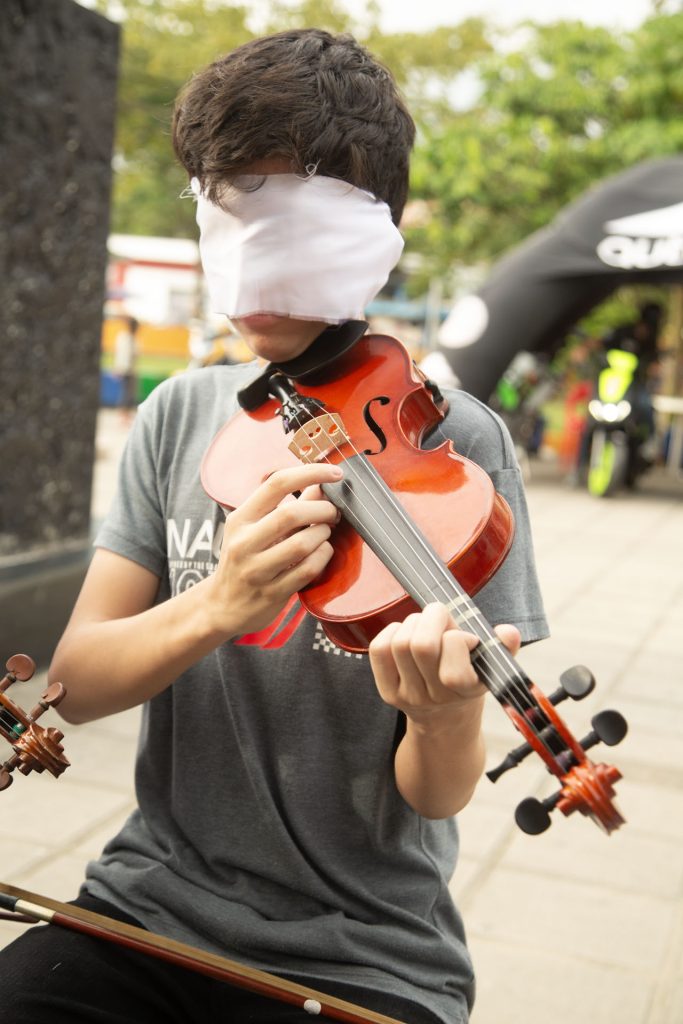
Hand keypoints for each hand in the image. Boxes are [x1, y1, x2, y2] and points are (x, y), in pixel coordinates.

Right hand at [207, 463, 341, 638]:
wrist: (221, 606)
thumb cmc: (245, 560)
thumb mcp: (256, 529)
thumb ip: (289, 506)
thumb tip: (320, 484)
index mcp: (240, 519)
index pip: (277, 483)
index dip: (311, 473)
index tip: (334, 472)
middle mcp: (244, 542)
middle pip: (291, 514)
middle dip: (323, 509)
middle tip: (334, 512)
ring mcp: (256, 570)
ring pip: (302, 544)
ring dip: (323, 534)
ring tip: (325, 533)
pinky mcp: (271, 593)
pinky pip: (307, 569)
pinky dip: (323, 556)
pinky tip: (322, 552)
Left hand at [369, 602, 520, 723]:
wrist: (444, 719)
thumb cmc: (469, 679)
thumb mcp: (491, 667)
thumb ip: (503, 648)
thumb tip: (508, 632)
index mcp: (466, 691)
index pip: (453, 663)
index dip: (458, 639)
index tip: (467, 638)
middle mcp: (434, 697)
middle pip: (421, 646)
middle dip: (432, 618)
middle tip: (441, 616)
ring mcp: (408, 696)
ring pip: (399, 644)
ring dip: (413, 623)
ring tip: (426, 625)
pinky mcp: (387, 691)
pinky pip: (379, 650)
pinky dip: (392, 631)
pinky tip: (406, 633)